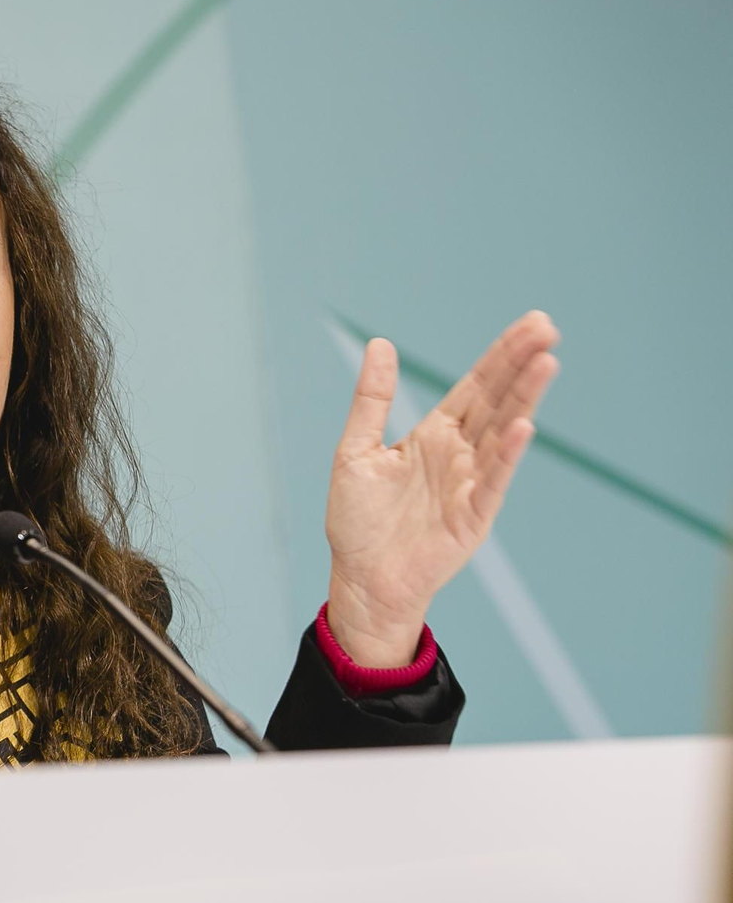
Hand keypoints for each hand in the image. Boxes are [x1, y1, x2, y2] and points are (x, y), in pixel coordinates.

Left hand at [324, 310, 560, 666]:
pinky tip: (522, 425)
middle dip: (520, 364)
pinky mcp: (473, 516)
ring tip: (546, 362)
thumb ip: (372, 400)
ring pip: (502, 432)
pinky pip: (492, 480)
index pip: (476, 386)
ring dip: (523, 398)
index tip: (531, 323)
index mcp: (434, 435)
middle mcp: (459, 454)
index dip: (500, 355)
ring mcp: (471, 484)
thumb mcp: (356, 451)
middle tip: (547, 328)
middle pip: (497, 400)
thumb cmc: (357, 521)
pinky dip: (507, 454)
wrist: (362, 580)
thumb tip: (380, 345)